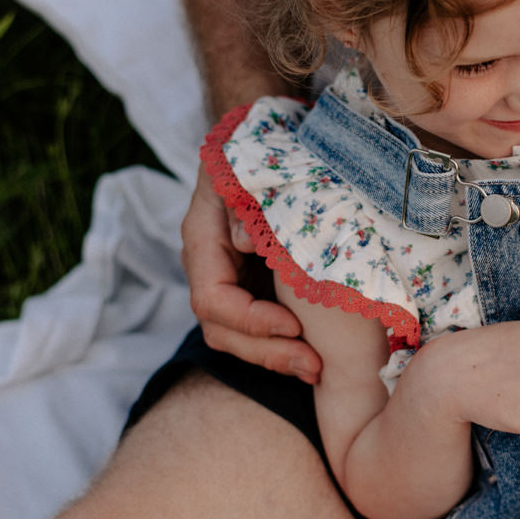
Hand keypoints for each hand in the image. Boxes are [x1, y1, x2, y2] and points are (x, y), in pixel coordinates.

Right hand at [181, 163, 321, 380]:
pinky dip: (283, 345)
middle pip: (222, 329)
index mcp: (203, 240)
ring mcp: (229, 281)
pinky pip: (258, 329)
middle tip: (313, 366)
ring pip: (237, 337)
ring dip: (276, 357)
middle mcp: (209, 267)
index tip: (292, 326)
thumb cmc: (255, 154)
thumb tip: (246, 240)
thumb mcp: (246, 167)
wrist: (259, 149)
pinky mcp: (252, 288)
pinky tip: (316, 356)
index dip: (249, 320)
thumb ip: (243, 202)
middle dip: (266, 352)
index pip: (212, 297)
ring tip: (316, 369)